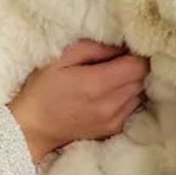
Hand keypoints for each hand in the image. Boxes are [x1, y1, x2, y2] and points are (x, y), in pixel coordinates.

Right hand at [7, 39, 149, 161]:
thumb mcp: (61, 58)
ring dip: (133, 82)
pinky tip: (112, 92)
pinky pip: (133, 107)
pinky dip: (129, 96)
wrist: (33, 128)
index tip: (126, 48)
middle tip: (120, 59)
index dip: (136, 54)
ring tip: (115, 76)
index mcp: (97, 83)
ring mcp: (114, 119)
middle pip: (142, 79)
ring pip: (140, 93)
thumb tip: (121, 46)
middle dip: (135, 66)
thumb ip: (94, 48)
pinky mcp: (113, 129)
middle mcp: (110, 104)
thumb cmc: (43, 88)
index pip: (139, 66)